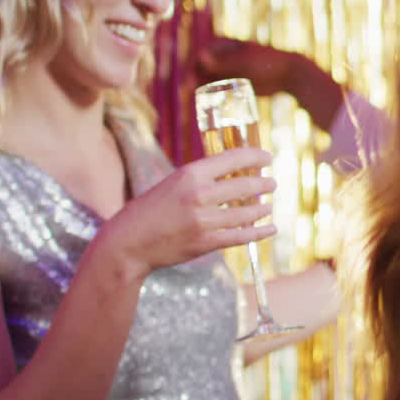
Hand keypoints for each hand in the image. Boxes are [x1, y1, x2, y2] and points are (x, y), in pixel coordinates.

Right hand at [91, 147, 276, 280]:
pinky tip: (270, 228)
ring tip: (268, 206)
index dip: (255, 156)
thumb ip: (201, 180)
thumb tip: (234, 174)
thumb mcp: (173, 184)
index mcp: (190, 174)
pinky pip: (241, 236)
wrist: (127, 243)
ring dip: (262, 209)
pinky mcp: (206, 242)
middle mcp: (199, 195)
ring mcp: (204, 220)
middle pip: (245, 185)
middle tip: (272, 183)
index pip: (232, 158)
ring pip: (246, 213)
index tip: (267, 157)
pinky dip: (259, 232)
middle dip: (263, 183)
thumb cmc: (150, 211)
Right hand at [196, 38, 299, 95]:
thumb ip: (222, 61)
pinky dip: (210, 94)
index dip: (191, 68)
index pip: (199, 55)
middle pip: (199, 68)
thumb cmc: (266, 62)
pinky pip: (216, 88)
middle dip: (193, 80)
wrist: (287, 73)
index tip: (189, 82)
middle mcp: (220, 55)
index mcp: (221, 43)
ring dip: (199, 88)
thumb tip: (201, 57)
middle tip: (189, 93)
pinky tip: (206, 103)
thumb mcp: (244, 61)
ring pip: (206, 79)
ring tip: (197, 101)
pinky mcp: (232, 81)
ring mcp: (226, 69)